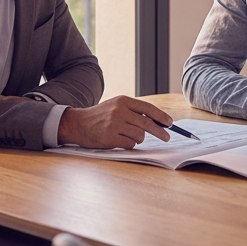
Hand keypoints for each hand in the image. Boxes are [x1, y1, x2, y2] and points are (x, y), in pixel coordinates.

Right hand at [57, 96, 173, 148]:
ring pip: (139, 136)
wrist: (77, 123)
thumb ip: (133, 111)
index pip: (148, 108)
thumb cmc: (99, 116)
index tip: (170, 123)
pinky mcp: (110, 137)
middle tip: (167, 137)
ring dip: (137, 139)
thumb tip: (157, 121)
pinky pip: (130, 144)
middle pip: (147, 124)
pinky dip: (128, 144)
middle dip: (160, 132)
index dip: (161, 116)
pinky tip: (118, 140)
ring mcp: (115, 124)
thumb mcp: (115, 106)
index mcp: (123, 101)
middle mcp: (119, 111)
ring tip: (126, 136)